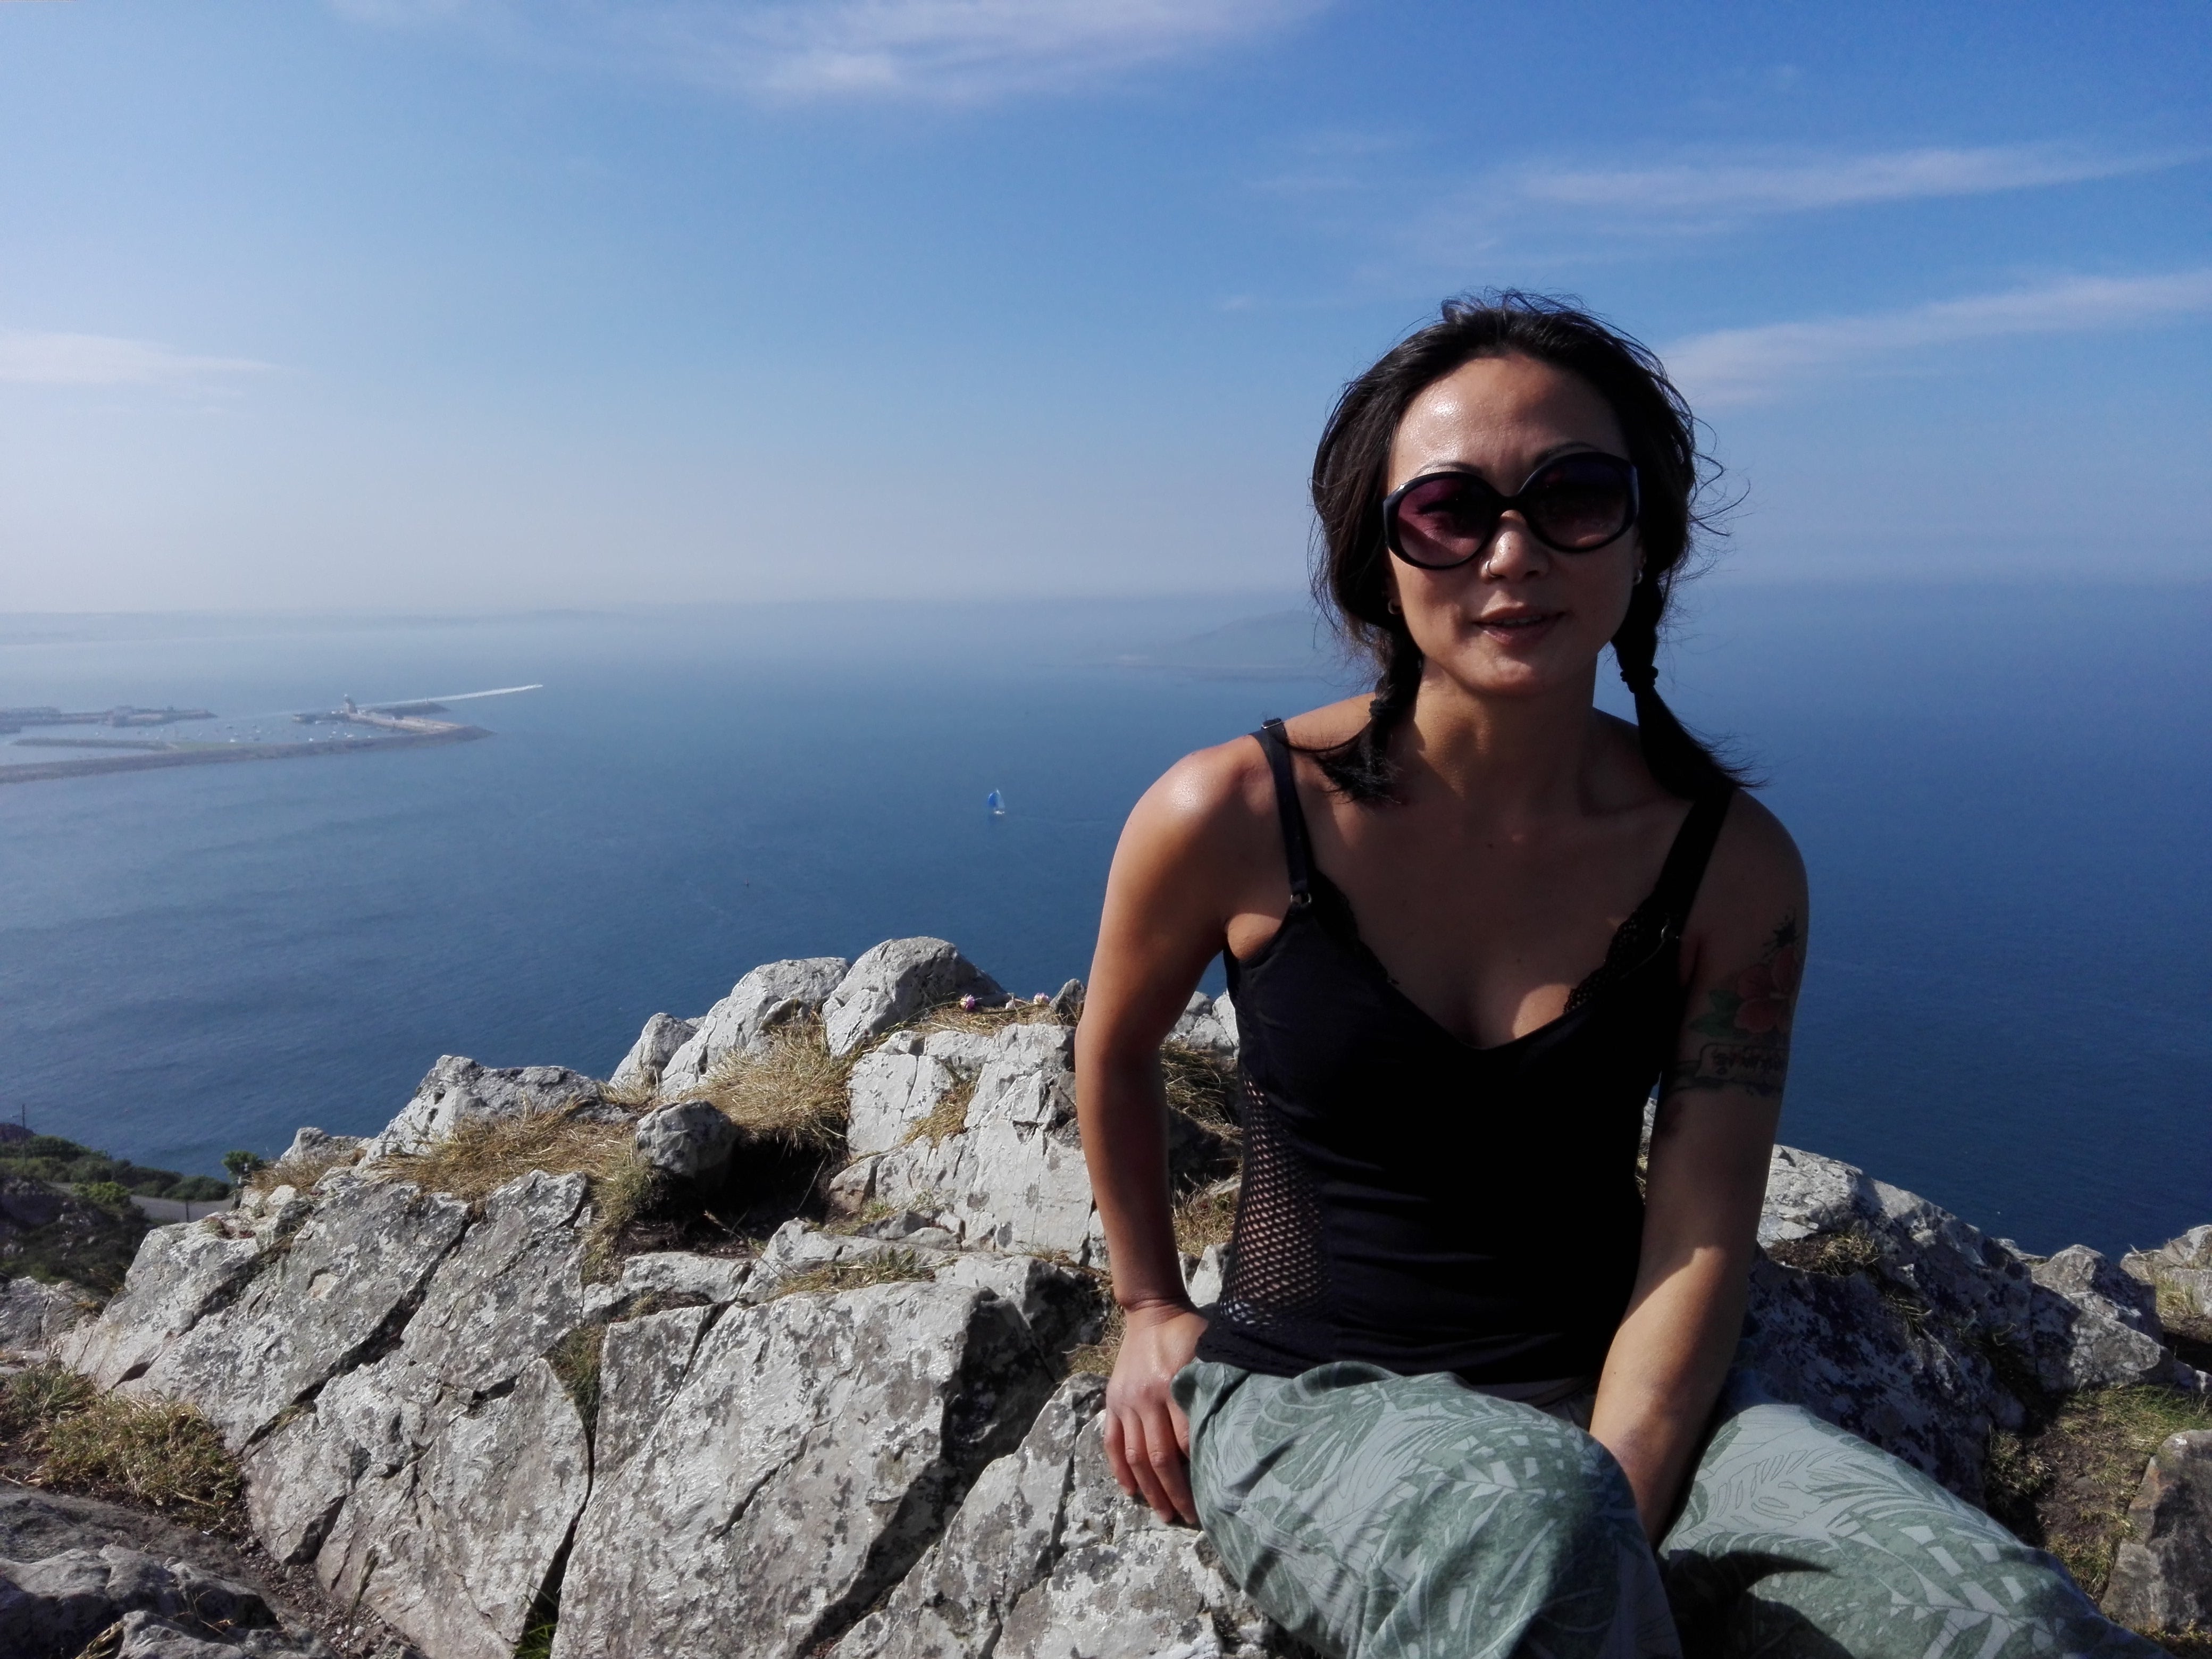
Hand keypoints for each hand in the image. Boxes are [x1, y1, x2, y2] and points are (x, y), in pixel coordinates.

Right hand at [1103, 1302, 1208, 1524]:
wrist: (1151, 1312)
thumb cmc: (1189, 1333)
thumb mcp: (1209, 1352)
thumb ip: (1213, 1388)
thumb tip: (1231, 1429)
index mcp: (1173, 1386)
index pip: (1186, 1440)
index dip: (1199, 1471)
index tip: (1214, 1493)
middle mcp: (1146, 1398)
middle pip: (1160, 1457)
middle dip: (1175, 1492)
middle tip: (1190, 1518)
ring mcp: (1126, 1402)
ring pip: (1135, 1456)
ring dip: (1149, 1490)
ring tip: (1163, 1514)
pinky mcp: (1113, 1402)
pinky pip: (1111, 1442)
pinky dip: (1119, 1469)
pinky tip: (1130, 1491)